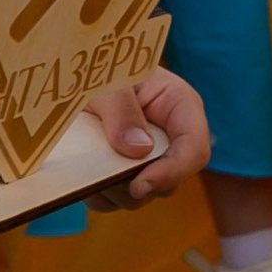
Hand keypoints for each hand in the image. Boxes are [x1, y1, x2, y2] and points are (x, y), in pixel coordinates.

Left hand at [81, 70, 210, 212]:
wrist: (77, 77)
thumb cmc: (98, 70)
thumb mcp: (106, 82)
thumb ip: (121, 109)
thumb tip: (140, 149)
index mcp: (179, 106)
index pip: (194, 149)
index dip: (173, 171)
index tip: (139, 184)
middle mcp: (171, 138)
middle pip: (169, 181)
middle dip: (134, 182)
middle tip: (98, 167)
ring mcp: (150, 160)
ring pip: (142, 196)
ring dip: (112, 188)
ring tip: (86, 159)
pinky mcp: (126, 174)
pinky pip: (115, 200)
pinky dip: (97, 193)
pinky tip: (82, 169)